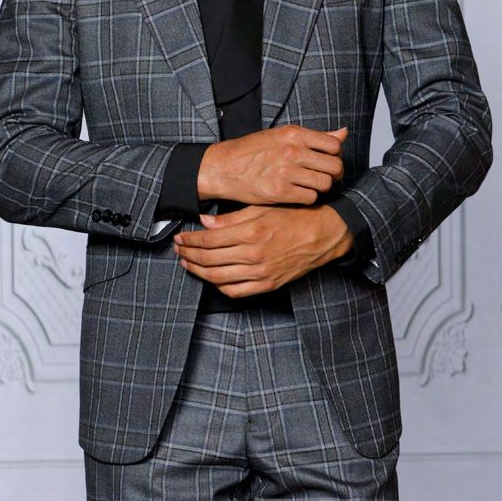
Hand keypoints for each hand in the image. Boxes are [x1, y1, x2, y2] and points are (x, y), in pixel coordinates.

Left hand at [173, 203, 352, 297]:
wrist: (322, 234)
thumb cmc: (293, 217)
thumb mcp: (262, 208)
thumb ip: (231, 217)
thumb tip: (204, 222)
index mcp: (251, 232)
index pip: (209, 239)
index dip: (190, 240)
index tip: (181, 237)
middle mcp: (254, 254)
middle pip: (209, 260)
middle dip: (188, 255)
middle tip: (178, 250)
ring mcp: (261, 273)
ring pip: (218, 278)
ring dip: (198, 271)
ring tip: (188, 264)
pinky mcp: (268, 285)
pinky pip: (236, 291)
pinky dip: (219, 286)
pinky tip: (211, 277)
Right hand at [197, 124, 347, 205]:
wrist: (223, 168)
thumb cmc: (251, 151)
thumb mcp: (281, 135)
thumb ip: (314, 137)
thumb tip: (343, 133)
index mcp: (294, 134)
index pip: (334, 145)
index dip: (335, 155)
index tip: (326, 160)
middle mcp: (293, 151)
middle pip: (335, 166)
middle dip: (333, 174)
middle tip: (323, 176)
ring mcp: (287, 172)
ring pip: (325, 184)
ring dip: (320, 187)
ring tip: (309, 185)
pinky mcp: (280, 192)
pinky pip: (310, 198)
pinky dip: (307, 198)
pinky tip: (297, 193)